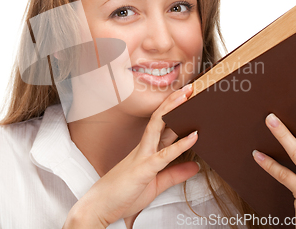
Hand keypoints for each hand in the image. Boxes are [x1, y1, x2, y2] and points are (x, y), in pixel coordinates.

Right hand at [63, 84, 198, 227]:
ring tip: (187, 96)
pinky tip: (193, 136)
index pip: (162, 127)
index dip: (174, 112)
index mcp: (145, 151)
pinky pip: (164, 155)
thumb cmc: (122, 195)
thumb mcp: (156, 184)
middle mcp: (143, 149)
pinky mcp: (143, 169)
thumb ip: (175, 174)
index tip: (187, 100)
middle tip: (189, 88)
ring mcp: (142, 157)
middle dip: (173, 102)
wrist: (99, 207)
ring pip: (158, 127)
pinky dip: (180, 145)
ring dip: (173, 110)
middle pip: (159, 119)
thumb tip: (196, 166)